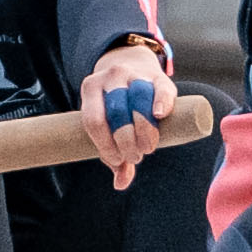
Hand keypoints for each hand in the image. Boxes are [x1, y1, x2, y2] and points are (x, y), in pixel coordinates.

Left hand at [82, 40, 172, 186]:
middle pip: (117, 112)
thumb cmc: (118, 108)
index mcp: (90, 89)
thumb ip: (113, 156)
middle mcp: (110, 77)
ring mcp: (134, 74)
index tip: (118, 160)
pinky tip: (159, 116)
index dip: (106, 145)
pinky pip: (160, 89)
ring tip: (148, 147)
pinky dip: (160, 103)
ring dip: (144, 130)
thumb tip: (120, 184)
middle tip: (136, 156)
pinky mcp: (158, 76)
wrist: (134, 67)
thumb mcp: (108, 126)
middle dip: (127, 142)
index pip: (94, 121)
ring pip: (139, 100)